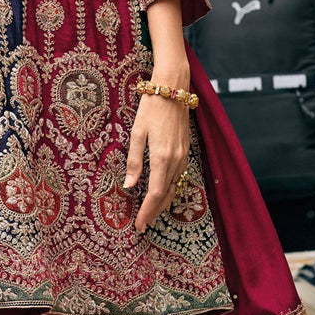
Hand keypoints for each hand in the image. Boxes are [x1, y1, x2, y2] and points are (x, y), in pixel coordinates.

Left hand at [124, 91, 189, 233]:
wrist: (173, 88)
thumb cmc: (151, 108)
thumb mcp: (136, 133)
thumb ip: (134, 161)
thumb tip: (128, 185)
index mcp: (161, 157)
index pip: (155, 193)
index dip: (147, 212)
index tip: (139, 225)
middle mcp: (176, 159)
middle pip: (166, 194)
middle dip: (154, 212)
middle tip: (143, 225)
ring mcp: (183, 155)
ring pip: (175, 187)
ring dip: (163, 203)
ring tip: (151, 214)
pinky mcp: (186, 150)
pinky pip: (180, 176)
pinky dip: (171, 189)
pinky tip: (163, 193)